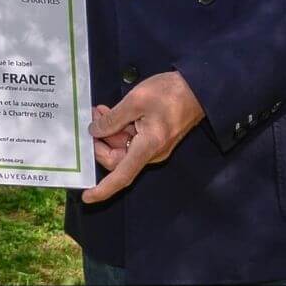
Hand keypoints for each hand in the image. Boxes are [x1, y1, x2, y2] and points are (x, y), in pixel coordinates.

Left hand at [82, 71, 205, 203]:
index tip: (87, 197)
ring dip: (108, 132)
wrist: (198, 89)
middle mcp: (152, 153)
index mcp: (148, 147)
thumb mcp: (135, 101)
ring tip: (100, 111)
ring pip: (122, 148)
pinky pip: (131, 140)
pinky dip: (119, 129)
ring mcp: (154, 146)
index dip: (104, 189)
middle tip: (92, 120)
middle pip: (117, 160)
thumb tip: (95, 131)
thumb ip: (113, 119)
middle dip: (100, 143)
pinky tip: (111, 113)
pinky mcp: (155, 138)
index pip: (122, 175)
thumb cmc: (170, 93)